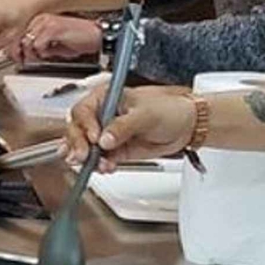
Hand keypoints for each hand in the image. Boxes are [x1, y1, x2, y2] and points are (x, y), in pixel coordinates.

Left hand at [13, 14, 99, 62]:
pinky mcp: (53, 28)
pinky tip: (51, 52)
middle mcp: (40, 18)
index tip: (16, 57)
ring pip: (27, 42)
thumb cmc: (77, 40)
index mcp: (39, 19)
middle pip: (19, 38)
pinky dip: (43, 52)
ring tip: (43, 56)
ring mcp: (46, 22)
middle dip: (21, 53)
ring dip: (33, 54)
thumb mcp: (52, 45)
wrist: (96, 37)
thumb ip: (36, 48)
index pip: (18, 33)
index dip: (15, 48)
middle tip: (25, 61)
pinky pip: (38, 44)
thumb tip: (22, 55)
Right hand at [66, 84, 194, 169]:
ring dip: (88, 158)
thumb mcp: (145, 115)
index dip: (85, 125)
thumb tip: (105, 138)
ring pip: (85, 147)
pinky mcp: (114, 150)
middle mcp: (102, 115)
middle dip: (79, 144)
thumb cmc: (169, 109)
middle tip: (85, 156)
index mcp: (105, 98)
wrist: (186, 127)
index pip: (83, 111)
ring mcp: (107, 134)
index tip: (95, 138)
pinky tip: (105, 167)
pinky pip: (100, 159)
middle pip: (78, 130)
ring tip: (98, 164)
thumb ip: (123, 126)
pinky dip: (100, 165)